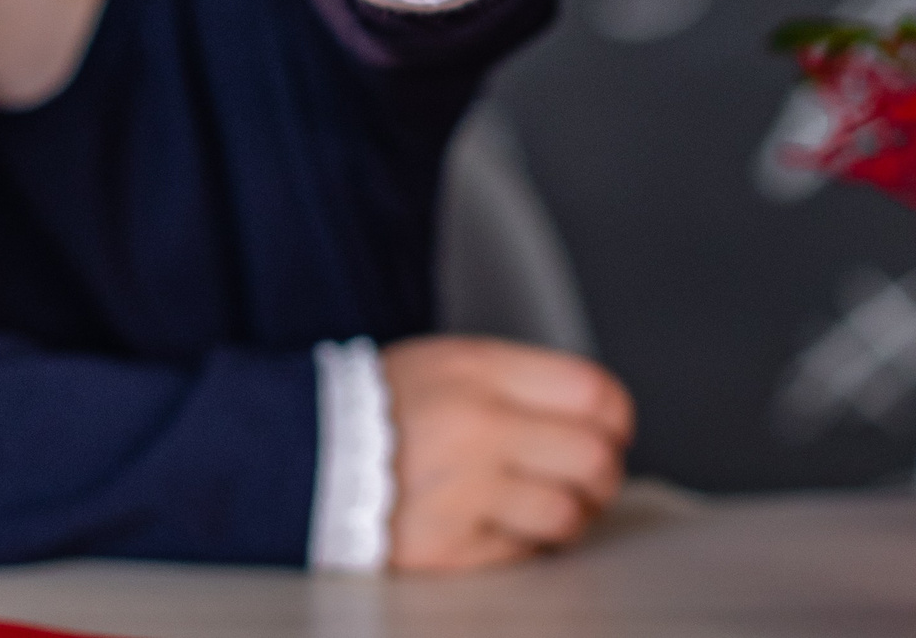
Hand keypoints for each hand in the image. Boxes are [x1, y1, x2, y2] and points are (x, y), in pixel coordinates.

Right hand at [379, 336, 632, 572]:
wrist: (297, 458)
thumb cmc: (380, 410)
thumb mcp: (448, 364)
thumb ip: (519, 383)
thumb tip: (598, 416)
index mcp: (480, 371)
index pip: (593, 393)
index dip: (618, 417)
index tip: (614, 430)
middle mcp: (478, 428)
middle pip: (593, 458)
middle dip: (603, 475)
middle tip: (591, 480)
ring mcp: (465, 491)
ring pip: (568, 514)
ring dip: (570, 516)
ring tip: (550, 508)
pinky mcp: (449, 548)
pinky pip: (523, 552)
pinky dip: (524, 545)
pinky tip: (503, 527)